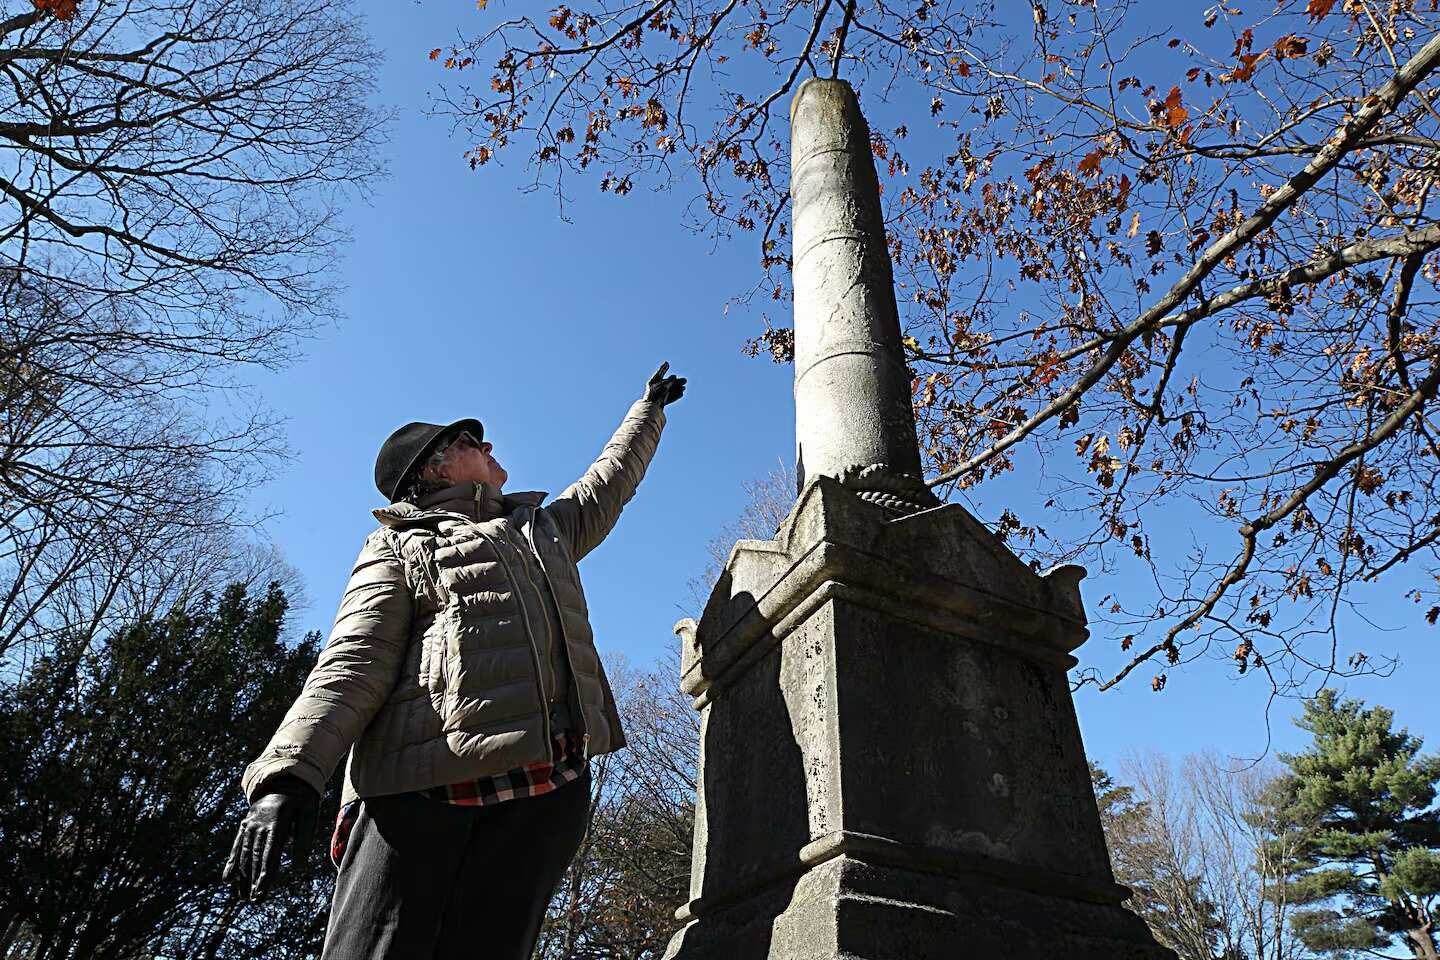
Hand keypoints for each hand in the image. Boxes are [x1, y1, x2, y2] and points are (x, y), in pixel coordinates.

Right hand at [223, 775, 318, 899]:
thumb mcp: (309, 813)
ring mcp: (250, 824)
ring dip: (243, 876)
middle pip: (255, 857)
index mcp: (277, 822)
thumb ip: (305, 838)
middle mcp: (260, 824)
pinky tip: (227, 879)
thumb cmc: (302, 798)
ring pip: (244, 854)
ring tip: (243, 897)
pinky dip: (232, 862)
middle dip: (254, 880)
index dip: (265, 873)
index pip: (270, 853)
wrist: (284, 776)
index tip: (262, 891)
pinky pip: (237, 845)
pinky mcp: (245, 824)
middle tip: (255, 901)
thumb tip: (299, 867)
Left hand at [645, 361, 686, 406]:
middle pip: (667, 383)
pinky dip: (674, 395)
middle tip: (685, 380)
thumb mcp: (664, 385)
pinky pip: (668, 398)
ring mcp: (657, 396)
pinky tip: (681, 394)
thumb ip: (669, 380)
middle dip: (676, 382)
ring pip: (669, 390)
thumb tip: (674, 377)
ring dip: (677, 388)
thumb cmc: (656, 395)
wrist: (651, 409)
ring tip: (684, 388)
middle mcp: (655, 388)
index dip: (663, 368)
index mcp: (653, 382)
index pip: (659, 373)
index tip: (667, 363)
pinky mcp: (659, 402)